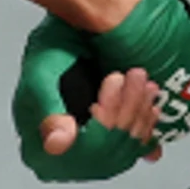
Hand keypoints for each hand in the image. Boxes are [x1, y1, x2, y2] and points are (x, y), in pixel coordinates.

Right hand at [11, 0, 189, 181]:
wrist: (73, 33)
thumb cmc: (53, 47)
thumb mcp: (42, 74)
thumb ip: (48, 111)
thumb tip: (58, 144)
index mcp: (38, 146)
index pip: (79, 155)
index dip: (103, 126)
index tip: (112, 84)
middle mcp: (64, 155)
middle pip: (104, 155)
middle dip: (126, 115)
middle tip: (136, 79)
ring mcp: (88, 150)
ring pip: (123, 152)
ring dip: (140, 116)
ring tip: (145, 84)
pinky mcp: (108, 142)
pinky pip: (133, 149)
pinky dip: (146, 126)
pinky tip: (151, 105)